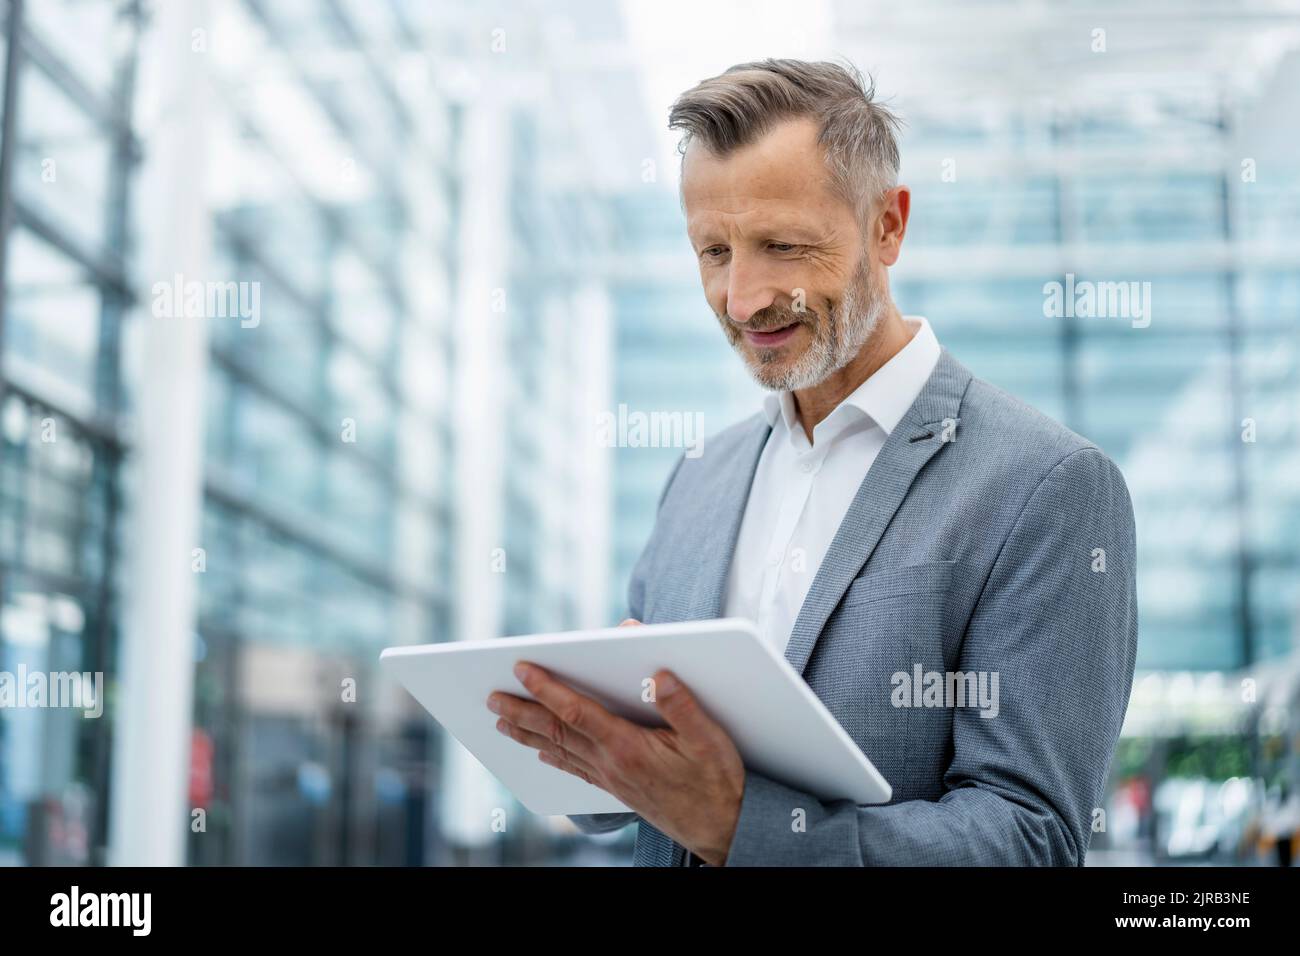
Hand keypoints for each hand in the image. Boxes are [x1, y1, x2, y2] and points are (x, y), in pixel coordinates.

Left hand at [486, 619, 744, 865]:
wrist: (723, 828)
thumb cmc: (717, 781)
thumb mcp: (710, 738)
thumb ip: (682, 704)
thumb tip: (660, 673)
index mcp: (629, 746)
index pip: (577, 711)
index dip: (547, 688)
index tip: (522, 669)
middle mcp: (612, 763)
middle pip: (556, 732)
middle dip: (521, 712)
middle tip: (492, 698)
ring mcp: (611, 778)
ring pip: (559, 751)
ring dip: (528, 734)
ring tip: (502, 722)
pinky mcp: (618, 788)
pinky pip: (575, 768)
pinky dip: (553, 756)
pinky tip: (543, 753)